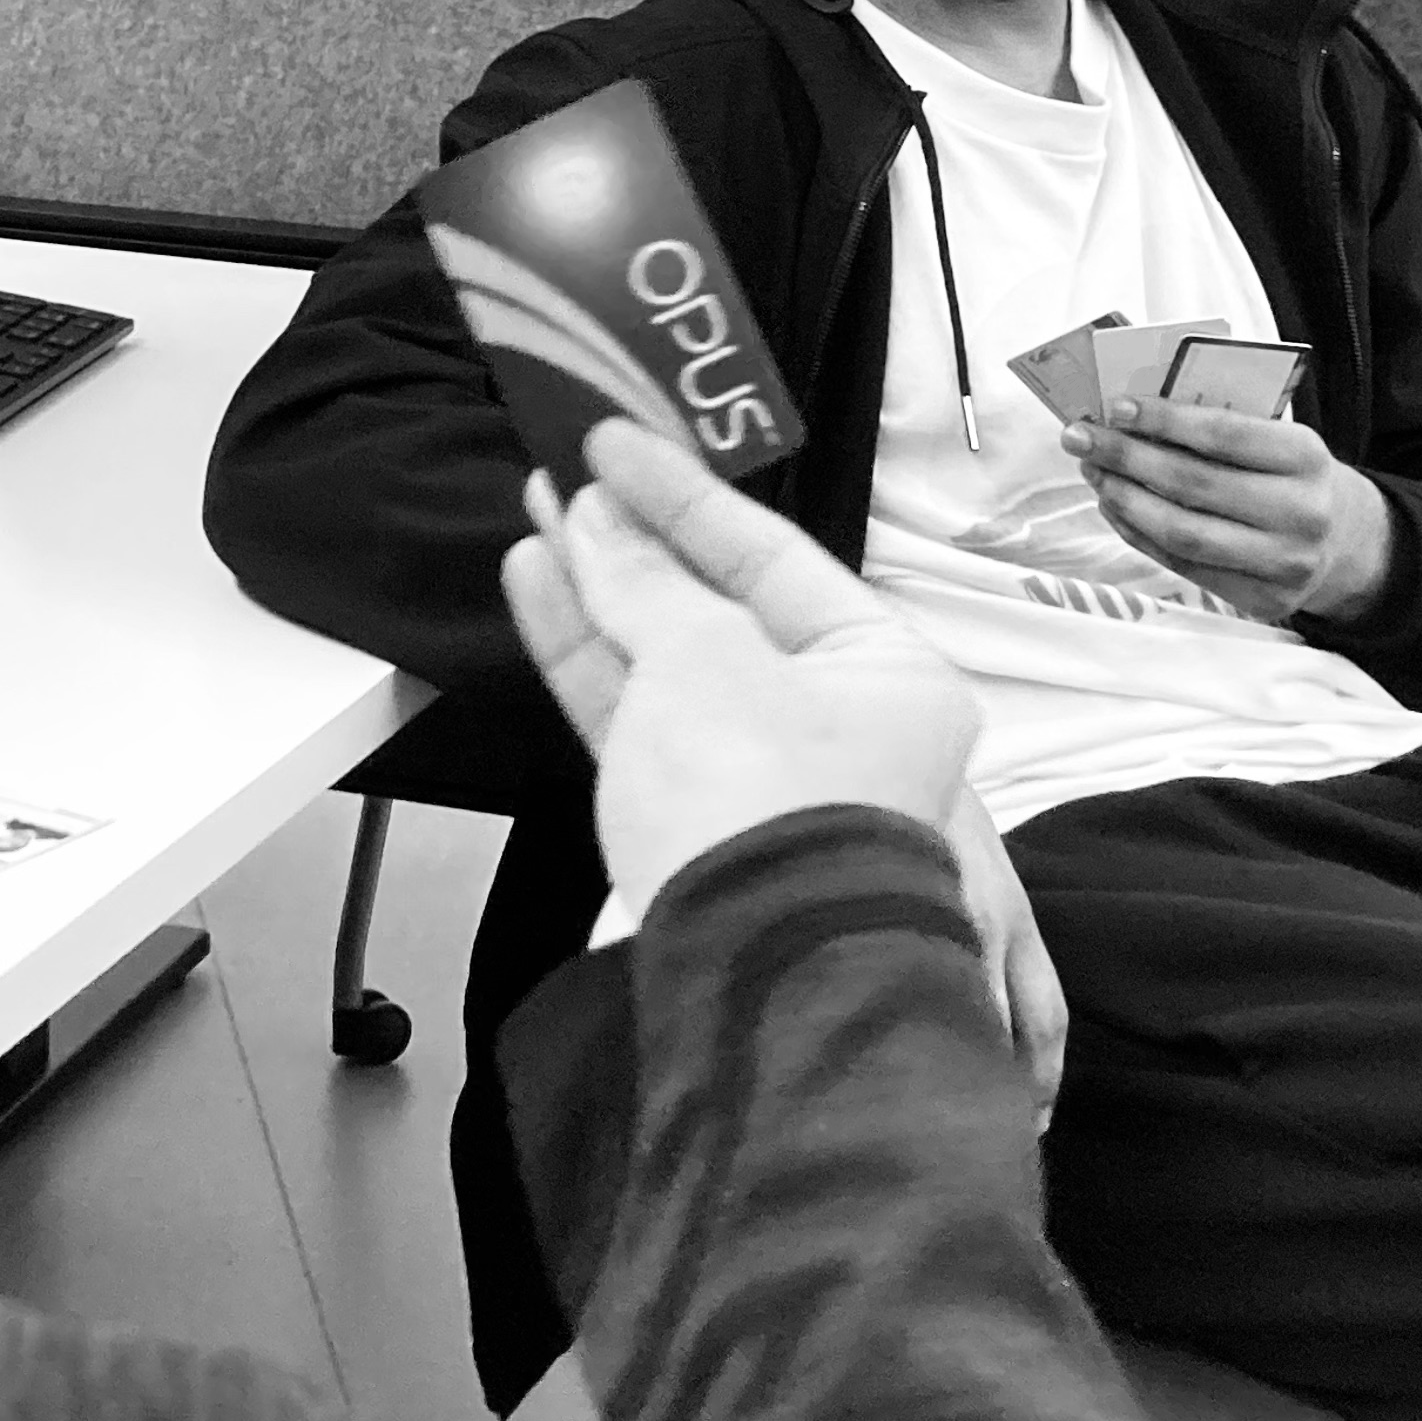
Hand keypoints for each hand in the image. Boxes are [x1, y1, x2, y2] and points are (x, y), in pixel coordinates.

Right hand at [502, 420, 1064, 1101]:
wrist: (750, 976)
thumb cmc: (764, 803)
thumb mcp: (704, 660)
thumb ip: (646, 584)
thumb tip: (598, 525)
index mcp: (886, 674)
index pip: (773, 555)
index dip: (684, 493)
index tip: (611, 444)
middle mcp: (836, 726)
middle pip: (719, 609)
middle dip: (635, 545)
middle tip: (562, 477)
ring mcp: (761, 781)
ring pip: (668, 664)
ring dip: (598, 593)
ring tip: (535, 523)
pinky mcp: (692, 827)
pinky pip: (638, 720)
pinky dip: (587, 658)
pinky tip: (539, 590)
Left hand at [1062, 393, 1394, 623]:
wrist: (1344, 540)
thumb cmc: (1290, 475)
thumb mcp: (1276, 439)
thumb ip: (1220, 425)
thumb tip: (1131, 413)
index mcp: (1307, 458)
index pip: (1225, 435)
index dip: (1165, 419)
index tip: (1116, 407)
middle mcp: (1301, 513)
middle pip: (1194, 484)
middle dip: (1127, 457)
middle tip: (1081, 437)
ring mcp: (1283, 563)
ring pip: (1183, 532)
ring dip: (1125, 499)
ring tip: (1094, 472)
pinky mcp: (1260, 598)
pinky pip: (1183, 565)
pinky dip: (1138, 534)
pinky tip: (1115, 506)